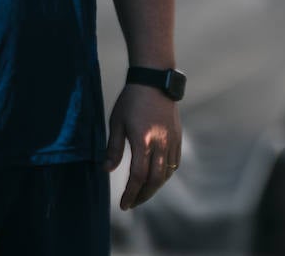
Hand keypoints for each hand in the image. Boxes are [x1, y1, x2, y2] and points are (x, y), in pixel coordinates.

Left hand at [104, 83, 181, 209]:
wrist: (154, 80)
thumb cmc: (131, 100)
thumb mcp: (116, 122)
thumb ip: (113, 148)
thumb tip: (106, 170)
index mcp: (143, 141)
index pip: (138, 176)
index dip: (131, 193)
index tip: (124, 205)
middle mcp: (160, 143)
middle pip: (155, 179)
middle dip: (143, 195)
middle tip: (132, 203)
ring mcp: (171, 140)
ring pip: (167, 173)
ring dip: (155, 187)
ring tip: (143, 192)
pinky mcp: (177, 136)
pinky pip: (175, 162)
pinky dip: (166, 174)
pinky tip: (157, 177)